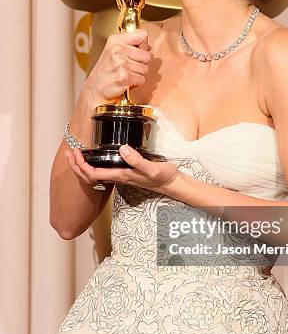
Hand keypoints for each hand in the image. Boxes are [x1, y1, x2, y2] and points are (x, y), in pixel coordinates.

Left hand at [65, 145, 180, 193]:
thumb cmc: (163, 177)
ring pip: (95, 174)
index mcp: (121, 176)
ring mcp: (121, 176)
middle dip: (76, 165)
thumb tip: (122, 149)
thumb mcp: (151, 168)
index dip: (81, 165)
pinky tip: (95, 158)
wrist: (172, 184)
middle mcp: (118, 177)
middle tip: (69, 152)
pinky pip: (103, 171)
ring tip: (76, 154)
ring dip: (83, 165)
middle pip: (90, 176)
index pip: (93, 174)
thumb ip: (136, 160)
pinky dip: (94, 165)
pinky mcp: (125, 173)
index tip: (76, 153)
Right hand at [85, 29, 151, 104]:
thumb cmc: (107, 71)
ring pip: (145, 69)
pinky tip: (125, 81)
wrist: (96, 89)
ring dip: (138, 74)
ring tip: (125, 74)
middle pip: (147, 55)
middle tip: (127, 67)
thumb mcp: (115, 50)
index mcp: (116, 40)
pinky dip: (136, 83)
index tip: (136, 51)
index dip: (143, 45)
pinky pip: (142, 79)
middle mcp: (117, 50)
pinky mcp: (124, 76)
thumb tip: (148, 47)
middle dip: (140, 63)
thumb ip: (131, 45)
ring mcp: (121, 63)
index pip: (142, 35)